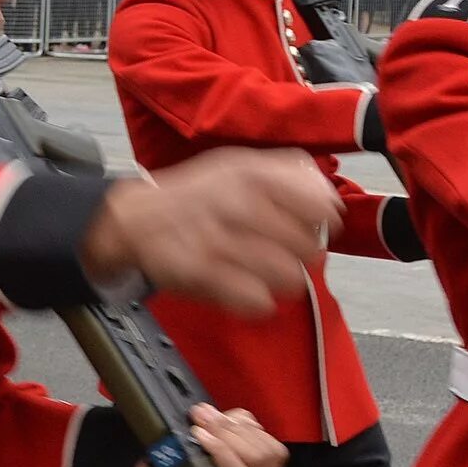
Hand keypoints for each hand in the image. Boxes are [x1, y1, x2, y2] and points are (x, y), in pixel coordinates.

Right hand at [79, 148, 336, 317]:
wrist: (135, 219)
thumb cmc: (199, 194)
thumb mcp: (241, 164)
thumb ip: (291, 173)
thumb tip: (333, 200)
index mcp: (251, 175)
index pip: (322, 207)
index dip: (321, 221)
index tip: (306, 224)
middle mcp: (237, 204)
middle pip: (309, 248)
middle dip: (297, 253)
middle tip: (274, 247)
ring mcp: (218, 240)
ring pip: (289, 278)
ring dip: (279, 279)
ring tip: (260, 269)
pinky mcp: (201, 274)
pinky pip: (258, 301)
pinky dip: (255, 299)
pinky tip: (242, 286)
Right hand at [136, 406, 287, 466]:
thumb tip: (160, 451)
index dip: (221, 449)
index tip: (197, 431)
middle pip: (257, 458)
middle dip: (228, 430)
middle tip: (201, 414)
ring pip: (266, 449)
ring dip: (238, 426)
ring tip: (212, 415)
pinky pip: (270, 442)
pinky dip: (250, 427)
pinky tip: (230, 421)